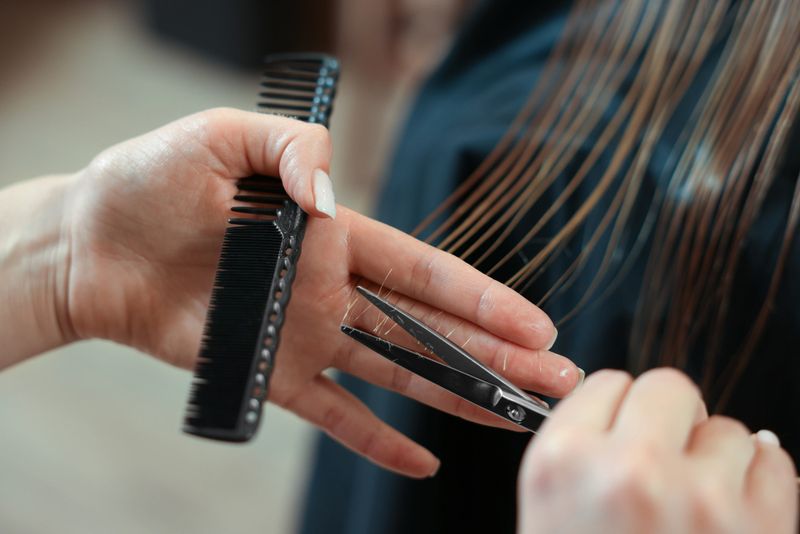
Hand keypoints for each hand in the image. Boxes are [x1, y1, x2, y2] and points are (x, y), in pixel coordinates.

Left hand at [61, 108, 580, 476]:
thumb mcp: (226, 137)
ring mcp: (305, 335)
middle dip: (495, 354)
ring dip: (455, 395)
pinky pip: (332, 414)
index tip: (538, 324)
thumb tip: (333, 207)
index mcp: (333, 235)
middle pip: (430, 328)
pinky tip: (421, 462)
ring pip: (398, 371)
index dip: (483, 299)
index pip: (425, 272)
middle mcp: (332, 289)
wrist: (91, 242)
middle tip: (556, 377)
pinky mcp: (268, 372)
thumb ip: (293, 155)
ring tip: (512, 416)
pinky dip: (375, 439)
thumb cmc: (151, 181)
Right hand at [518, 369, 797, 532]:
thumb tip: (626, 413)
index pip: (604, 383)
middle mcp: (630, 470)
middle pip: (668, 386)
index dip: (618, 408)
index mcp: (562, 464)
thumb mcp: (548, 520)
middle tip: (665, 456)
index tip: (625, 427)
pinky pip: (775, 462)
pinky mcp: (763, 529)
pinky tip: (734, 513)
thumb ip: (581, 456)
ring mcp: (703, 499)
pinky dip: (761, 480)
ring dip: (716, 457)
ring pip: (727, 428)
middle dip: (669, 417)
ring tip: (698, 504)